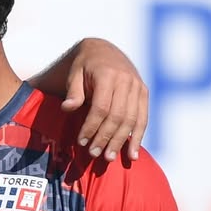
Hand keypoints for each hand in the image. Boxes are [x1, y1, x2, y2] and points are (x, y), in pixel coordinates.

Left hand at [59, 38, 148, 161]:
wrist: (104, 51)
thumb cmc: (84, 66)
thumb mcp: (74, 74)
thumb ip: (73, 91)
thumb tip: (67, 108)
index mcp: (108, 74)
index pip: (101, 107)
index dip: (92, 126)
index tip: (81, 141)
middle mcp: (126, 80)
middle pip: (118, 116)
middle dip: (105, 137)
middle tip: (94, 155)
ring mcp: (138, 87)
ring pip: (132, 119)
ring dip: (121, 141)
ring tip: (109, 159)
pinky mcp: (144, 93)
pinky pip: (143, 118)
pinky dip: (138, 137)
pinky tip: (132, 155)